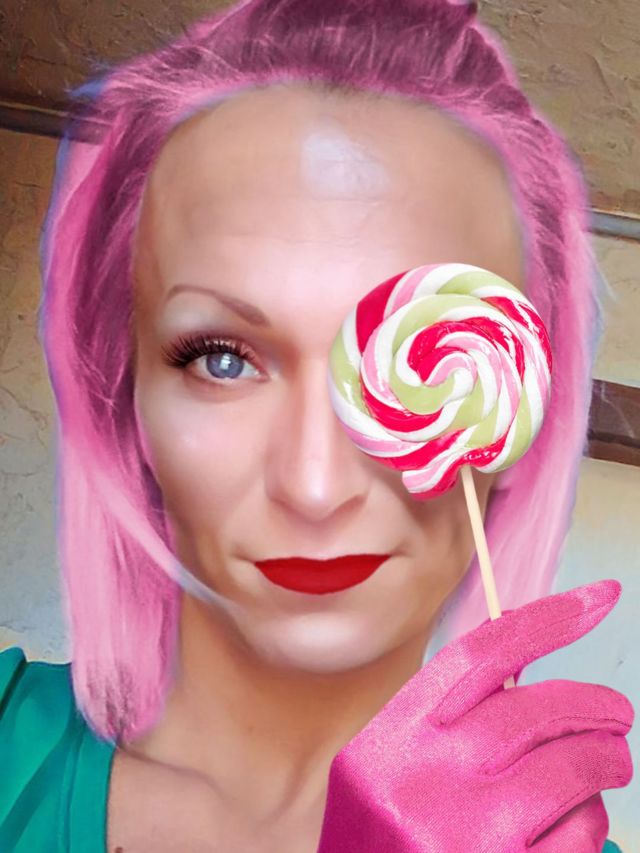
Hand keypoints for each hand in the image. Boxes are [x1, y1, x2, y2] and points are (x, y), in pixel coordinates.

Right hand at [317, 580, 633, 851]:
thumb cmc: (381, 845)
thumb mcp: (385, 771)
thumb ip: (441, 722)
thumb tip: (523, 668)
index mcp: (391, 741)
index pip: (481, 654)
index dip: (549, 619)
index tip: (599, 599)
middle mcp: (426, 780)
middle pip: (537, 708)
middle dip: (596, 704)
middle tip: (618, 712)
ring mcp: (467, 836)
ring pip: (573, 767)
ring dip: (604, 761)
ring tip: (606, 765)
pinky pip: (581, 833)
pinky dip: (590, 822)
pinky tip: (573, 824)